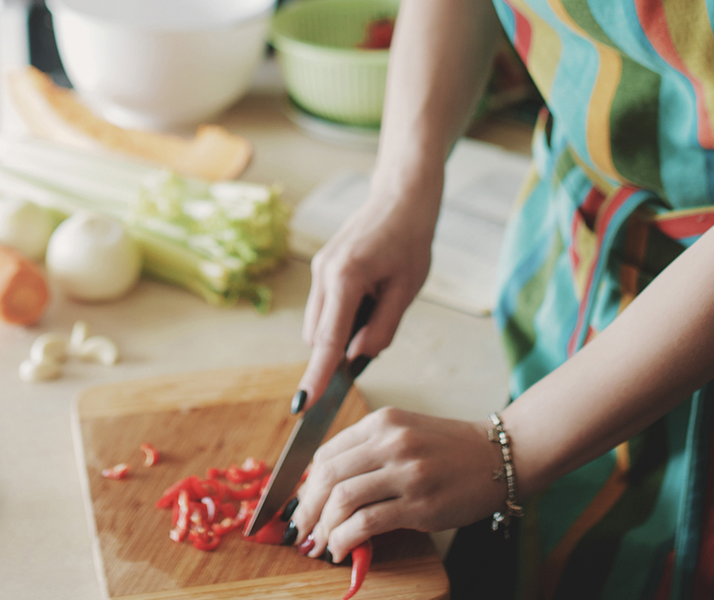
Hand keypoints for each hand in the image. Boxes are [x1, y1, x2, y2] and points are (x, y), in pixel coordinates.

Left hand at [289, 407, 505, 561]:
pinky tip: (343, 550)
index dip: (305, 486)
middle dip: (305, 510)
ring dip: (324, 528)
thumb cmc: (451, 450)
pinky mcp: (420, 504)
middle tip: (300, 532)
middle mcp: (391, 442)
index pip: (325, 454)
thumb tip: (325, 491)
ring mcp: (407, 472)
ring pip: (342, 500)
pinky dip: (346, 540)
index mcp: (382, 422)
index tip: (301, 507)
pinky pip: (367, 523)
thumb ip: (368, 453)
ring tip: (321, 545)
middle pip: (326, 477)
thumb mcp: (406, 434)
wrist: (500, 458)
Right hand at [298, 179, 438, 408]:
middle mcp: (324, 275)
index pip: (327, 342)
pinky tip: (370, 292)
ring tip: (380, 299)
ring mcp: (318, 270)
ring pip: (319, 325)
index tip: (303, 405)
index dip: (316, 377)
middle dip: (340, 348)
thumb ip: (382, 327)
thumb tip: (357, 357)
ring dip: (342, 330)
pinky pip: (324, 308)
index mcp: (346, 278)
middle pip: (319, 337)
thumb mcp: (407, 288)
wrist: (401, 196)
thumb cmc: (411, 239)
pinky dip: (341, 315)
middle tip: (381, 322)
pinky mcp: (321, 268)